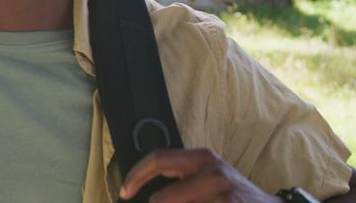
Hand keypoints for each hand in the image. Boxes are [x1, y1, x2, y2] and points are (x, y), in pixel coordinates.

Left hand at [119, 149, 279, 202]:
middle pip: (160, 199)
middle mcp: (212, 172)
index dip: (135, 176)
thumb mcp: (208, 176)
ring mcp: (221, 195)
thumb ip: (180, 178)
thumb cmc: (231, 194)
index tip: (124, 192)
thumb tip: (144, 192)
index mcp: (202, 158)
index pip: (158, 159)